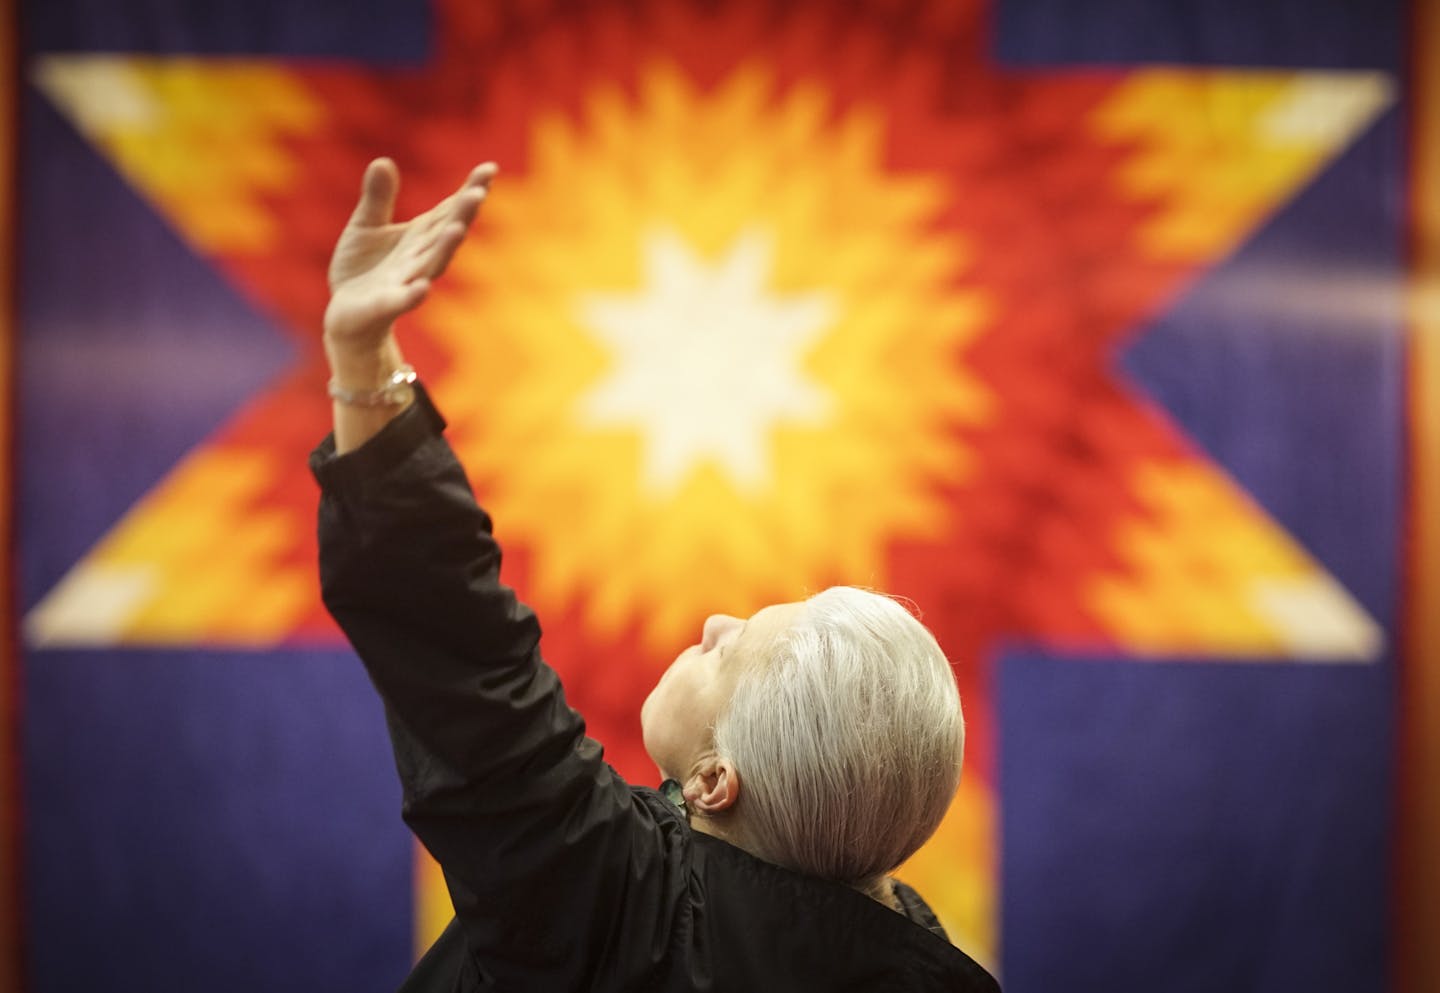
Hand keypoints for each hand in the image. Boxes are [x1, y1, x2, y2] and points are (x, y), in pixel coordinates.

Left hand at [323, 157, 496, 353]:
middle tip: (478, 192)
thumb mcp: (365, 226)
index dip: (469, 191)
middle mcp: (421, 258)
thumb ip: (378, 198)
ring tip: (458, 228)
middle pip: (445, 234)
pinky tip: (423, 288)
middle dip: (462, 215)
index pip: (448, 210)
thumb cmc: (364, 270)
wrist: (347, 316)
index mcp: (420, 237)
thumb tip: (383, 161)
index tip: (489, 168)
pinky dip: (413, 295)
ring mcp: (406, 282)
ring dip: (446, 248)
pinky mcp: (385, 306)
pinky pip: (402, 301)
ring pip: (432, 264)